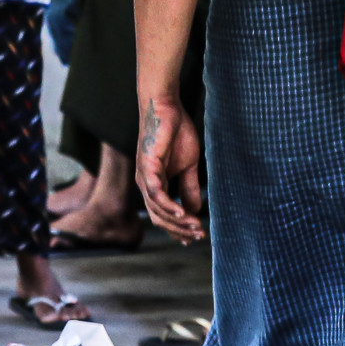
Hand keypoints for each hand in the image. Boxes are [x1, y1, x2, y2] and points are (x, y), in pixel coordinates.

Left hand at [136, 96, 204, 244]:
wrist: (166, 108)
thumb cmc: (176, 133)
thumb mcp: (188, 166)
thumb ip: (189, 188)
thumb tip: (195, 210)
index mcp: (155, 185)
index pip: (164, 215)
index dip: (178, 229)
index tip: (196, 237)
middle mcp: (146, 185)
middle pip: (159, 218)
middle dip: (179, 230)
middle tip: (199, 236)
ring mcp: (144, 177)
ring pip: (158, 210)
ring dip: (178, 222)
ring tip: (196, 227)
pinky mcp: (147, 167)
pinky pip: (156, 194)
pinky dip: (169, 206)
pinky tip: (183, 214)